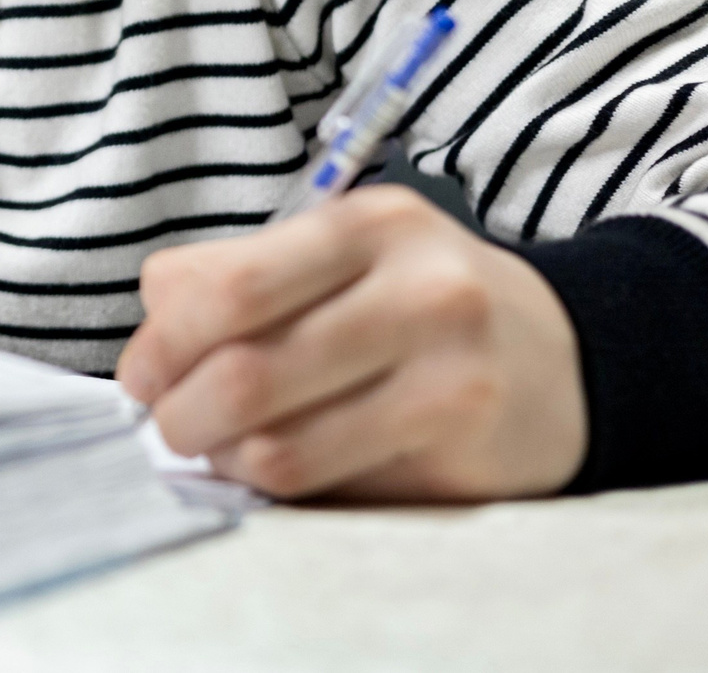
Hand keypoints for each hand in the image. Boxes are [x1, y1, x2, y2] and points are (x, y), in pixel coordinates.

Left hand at [114, 185, 586, 500]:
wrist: (567, 357)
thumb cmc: (421, 306)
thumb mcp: (343, 257)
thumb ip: (240, 274)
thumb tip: (149, 328)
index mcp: (365, 224)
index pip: (225, 287)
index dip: (160, 344)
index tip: (140, 377)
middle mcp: (416, 287)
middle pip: (244, 368)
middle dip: (180, 411)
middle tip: (169, 426)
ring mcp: (448, 369)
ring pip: (278, 441)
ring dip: (222, 458)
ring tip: (219, 452)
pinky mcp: (463, 443)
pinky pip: (328, 479)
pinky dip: (276, 484)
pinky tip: (273, 470)